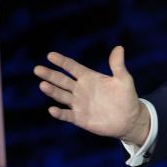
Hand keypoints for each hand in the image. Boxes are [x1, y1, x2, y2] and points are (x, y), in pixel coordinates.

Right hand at [33, 46, 149, 144]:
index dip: (62, 62)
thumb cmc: (127, 97)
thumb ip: (118, 65)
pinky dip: (60, 113)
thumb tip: (119, 48)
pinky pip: (67, 115)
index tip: (50, 55)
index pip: (72, 67)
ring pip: (62, 96)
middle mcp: (81, 89)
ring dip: (52, 91)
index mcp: (89, 77)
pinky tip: (52, 109)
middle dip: (50, 75)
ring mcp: (79, 104)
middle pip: (62, 80)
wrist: (129, 119)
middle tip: (37, 69)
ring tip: (42, 85)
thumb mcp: (124, 79)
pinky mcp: (80, 118)